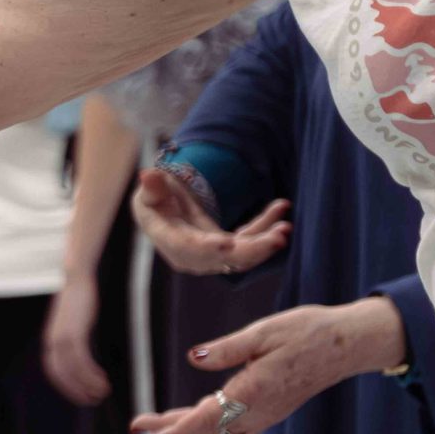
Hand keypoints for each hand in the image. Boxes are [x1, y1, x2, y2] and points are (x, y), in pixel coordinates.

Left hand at [43, 275, 110, 405]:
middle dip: (76, 390)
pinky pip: (82, 361)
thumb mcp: (74, 322)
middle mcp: (53, 342)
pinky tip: (103, 380)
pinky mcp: (74, 333)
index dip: (67, 386)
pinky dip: (91, 374)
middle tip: (92, 400)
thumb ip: (74, 336)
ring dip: (88, 385)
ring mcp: (62, 338)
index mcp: (51, 340)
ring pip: (73, 371)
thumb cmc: (78, 300)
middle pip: (61, 375)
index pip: (55, 371)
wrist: (76, 279)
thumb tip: (80, 349)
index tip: (81, 395)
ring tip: (103, 393)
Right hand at [131, 167, 290, 275]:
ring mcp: (213, 254)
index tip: (227, 245)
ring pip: (243, 255)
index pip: (189, 247)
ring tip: (285, 228)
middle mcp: (193, 255)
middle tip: (279, 238)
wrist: (165, 210)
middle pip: (225, 258)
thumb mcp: (150, 191)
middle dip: (253, 250)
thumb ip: (152, 187)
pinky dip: (265, 226)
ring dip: (266, 243)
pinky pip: (250, 240)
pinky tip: (280, 208)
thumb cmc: (156, 199)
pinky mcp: (229, 248)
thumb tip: (148, 175)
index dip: (207, 247)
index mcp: (170, 241)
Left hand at [131, 295, 408, 433]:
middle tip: (138, 432)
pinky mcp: (273, 411)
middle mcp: (259, 411)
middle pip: (206, 430)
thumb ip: (227, 349)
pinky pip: (237, 433)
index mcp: (253, 392)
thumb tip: (193, 358)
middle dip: (171, 432)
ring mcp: (268, 415)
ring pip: (220, 433)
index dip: (175, 431)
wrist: (349, 344)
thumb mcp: (264, 331)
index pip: (205, 420)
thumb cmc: (308, 331)